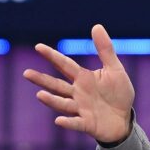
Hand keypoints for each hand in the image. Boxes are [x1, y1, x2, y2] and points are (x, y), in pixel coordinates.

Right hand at [22, 24, 134, 143]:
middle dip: (42, 79)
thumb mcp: (115, 69)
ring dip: (51, 100)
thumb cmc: (118, 94)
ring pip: (63, 103)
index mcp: (83, 78)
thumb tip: (96, 26)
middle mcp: (78, 93)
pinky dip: (68, 122)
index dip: (52, 56)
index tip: (38, 46)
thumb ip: (105, 50)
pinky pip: (76, 123)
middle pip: (57, 85)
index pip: (65, 65)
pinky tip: (59, 120)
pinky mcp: (88, 124)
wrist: (124, 119)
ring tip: (40, 94)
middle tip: (26, 73)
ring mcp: (81, 109)